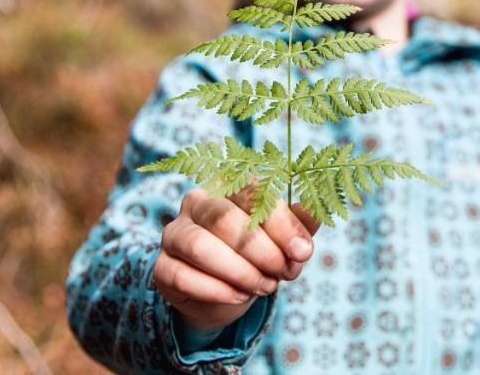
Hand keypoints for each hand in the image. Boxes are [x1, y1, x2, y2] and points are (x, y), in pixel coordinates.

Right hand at [153, 188, 320, 331]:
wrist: (224, 293)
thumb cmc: (256, 255)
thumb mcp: (282, 240)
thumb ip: (298, 224)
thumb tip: (318, 210)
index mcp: (228, 184)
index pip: (252, 192)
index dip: (281, 223)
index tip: (303, 252)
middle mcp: (196, 202)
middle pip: (224, 219)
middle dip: (262, 251)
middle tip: (284, 273)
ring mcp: (174, 233)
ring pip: (200, 246)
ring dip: (240, 271)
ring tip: (265, 286)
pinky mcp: (162, 267)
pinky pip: (184, 276)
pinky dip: (217, 290)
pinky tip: (240, 296)